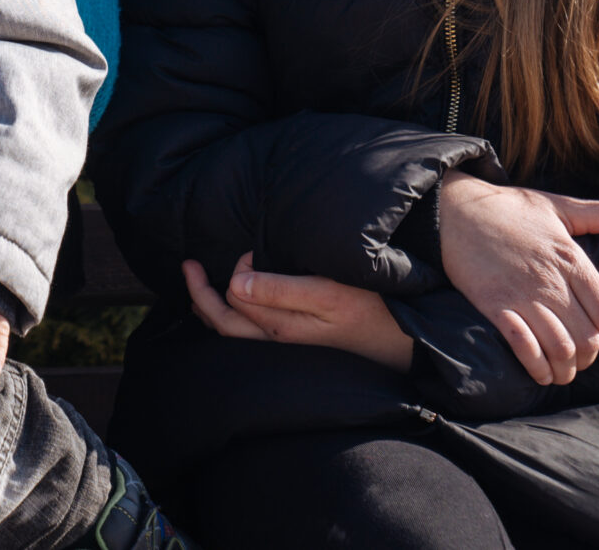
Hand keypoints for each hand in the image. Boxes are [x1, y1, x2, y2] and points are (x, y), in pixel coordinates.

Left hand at [182, 253, 413, 369]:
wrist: (410, 341)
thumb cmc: (372, 310)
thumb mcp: (328, 293)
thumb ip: (280, 290)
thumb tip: (233, 284)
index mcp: (279, 328)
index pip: (231, 303)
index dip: (231, 274)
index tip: (249, 251)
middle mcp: (277, 342)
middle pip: (224, 324)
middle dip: (200, 295)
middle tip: (188, 265)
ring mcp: (289, 346)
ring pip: (237, 333)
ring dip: (215, 308)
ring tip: (200, 286)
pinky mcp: (302, 345)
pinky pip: (255, 335)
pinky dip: (237, 317)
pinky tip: (239, 302)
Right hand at [436, 171, 598, 385]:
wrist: (454, 209)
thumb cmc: (510, 208)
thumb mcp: (562, 205)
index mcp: (570, 257)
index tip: (597, 330)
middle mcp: (550, 280)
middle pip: (587, 338)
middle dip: (588, 356)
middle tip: (580, 358)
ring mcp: (521, 295)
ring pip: (559, 348)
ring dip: (565, 368)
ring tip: (562, 371)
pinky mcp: (493, 306)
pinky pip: (524, 348)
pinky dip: (536, 367)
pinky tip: (539, 371)